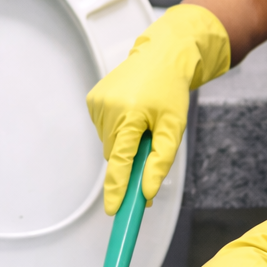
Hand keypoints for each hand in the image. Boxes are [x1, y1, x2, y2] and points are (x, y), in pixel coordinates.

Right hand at [85, 5, 231, 214]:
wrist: (160, 56)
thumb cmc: (170, 90)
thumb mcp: (174, 127)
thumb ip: (160, 161)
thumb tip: (148, 191)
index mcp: (130, 115)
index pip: (120, 162)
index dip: (116, 189)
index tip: (113, 210)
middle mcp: (108, 109)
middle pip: (115, 155)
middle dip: (130, 160)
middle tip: (150, 145)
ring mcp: (97, 104)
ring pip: (109, 143)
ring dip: (125, 142)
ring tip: (142, 120)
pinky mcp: (92, 100)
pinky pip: (104, 129)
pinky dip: (117, 129)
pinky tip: (130, 112)